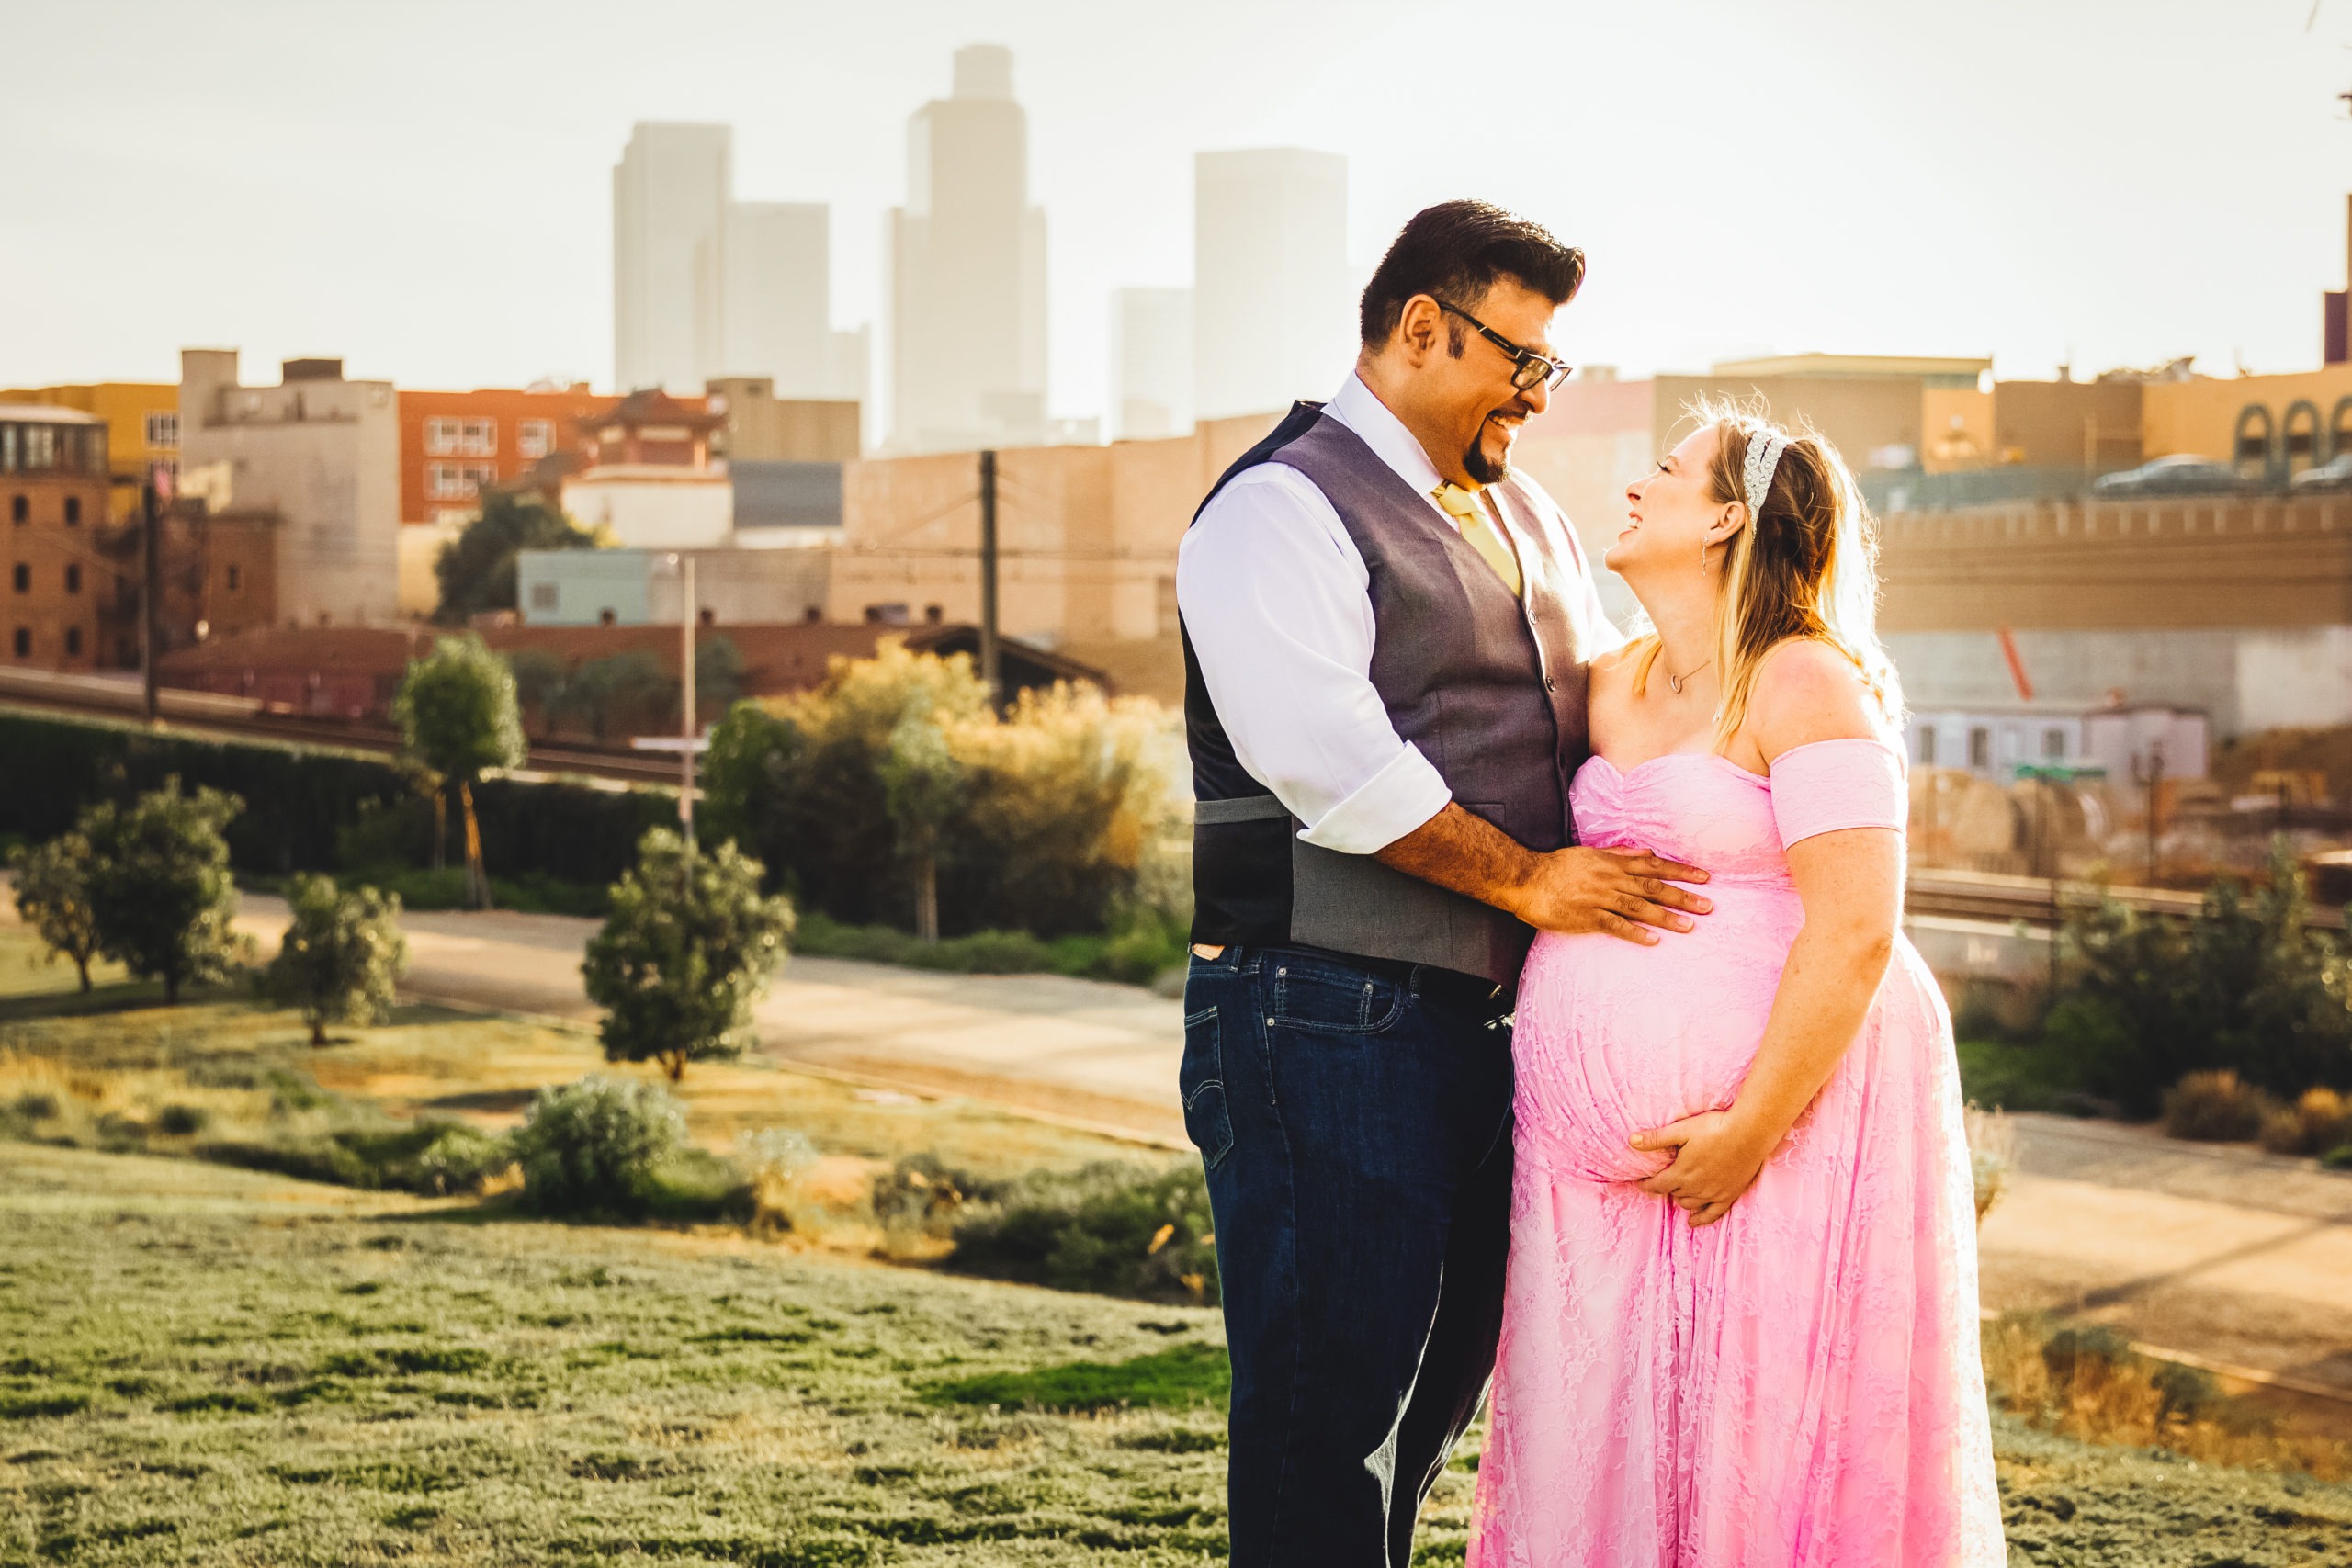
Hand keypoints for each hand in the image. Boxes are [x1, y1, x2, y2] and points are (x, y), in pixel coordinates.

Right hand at [1508, 847, 1710, 943]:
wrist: (1526, 879)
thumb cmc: (1557, 867)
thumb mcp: (1591, 853)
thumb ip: (1620, 853)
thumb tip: (1647, 851)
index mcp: (1613, 863)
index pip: (1654, 866)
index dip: (1680, 871)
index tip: (1704, 877)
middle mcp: (1610, 879)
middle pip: (1652, 888)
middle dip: (1682, 896)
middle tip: (1708, 906)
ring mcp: (1598, 898)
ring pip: (1639, 907)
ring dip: (1666, 917)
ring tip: (1689, 926)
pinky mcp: (1586, 917)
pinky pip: (1615, 925)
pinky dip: (1635, 933)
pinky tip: (1653, 940)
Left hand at [1632, 1110, 1775, 1226]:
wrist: (1749, 1133)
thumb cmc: (1714, 1128)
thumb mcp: (1681, 1130)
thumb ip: (1656, 1138)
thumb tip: (1630, 1141)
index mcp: (1681, 1173)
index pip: (1657, 1185)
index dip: (1646, 1185)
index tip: (1639, 1183)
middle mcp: (1695, 1188)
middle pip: (1673, 1194)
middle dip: (1665, 1188)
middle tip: (1661, 1181)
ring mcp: (1713, 1194)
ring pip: (1690, 1204)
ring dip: (1681, 1198)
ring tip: (1677, 1192)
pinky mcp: (1729, 1195)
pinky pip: (1712, 1214)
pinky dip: (1701, 1219)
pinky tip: (1694, 1222)